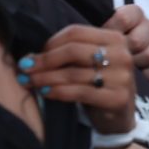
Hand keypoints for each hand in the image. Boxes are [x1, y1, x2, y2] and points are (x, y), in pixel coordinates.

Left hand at [21, 24, 135, 134]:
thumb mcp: (90, 63)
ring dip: (45, 77)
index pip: (76, 32)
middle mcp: (122, 54)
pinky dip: (57, 92)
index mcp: (115, 38)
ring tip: (29, 82)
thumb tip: (30, 56)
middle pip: (73, 50)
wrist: (119, 116)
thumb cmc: (99, 84)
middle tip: (25, 68)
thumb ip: (69, 54)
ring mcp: (122, 77)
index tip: (35, 54)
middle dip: (45, 60)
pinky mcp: (117, 98)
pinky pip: (79, 92)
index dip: (51, 42)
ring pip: (73, 73)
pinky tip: (44, 93)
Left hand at [105, 2, 148, 84]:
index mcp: (132, 14)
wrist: (111, 61)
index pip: (124, 18)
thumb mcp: (98, 33)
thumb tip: (94, 35)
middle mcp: (148, 26)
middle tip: (110, 61)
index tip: (100, 40)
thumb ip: (98, 31)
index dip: (111, 31)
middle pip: (138, 40)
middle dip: (123, 53)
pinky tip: (136, 77)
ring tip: (121, 70)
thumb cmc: (103, 44)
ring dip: (135, 65)